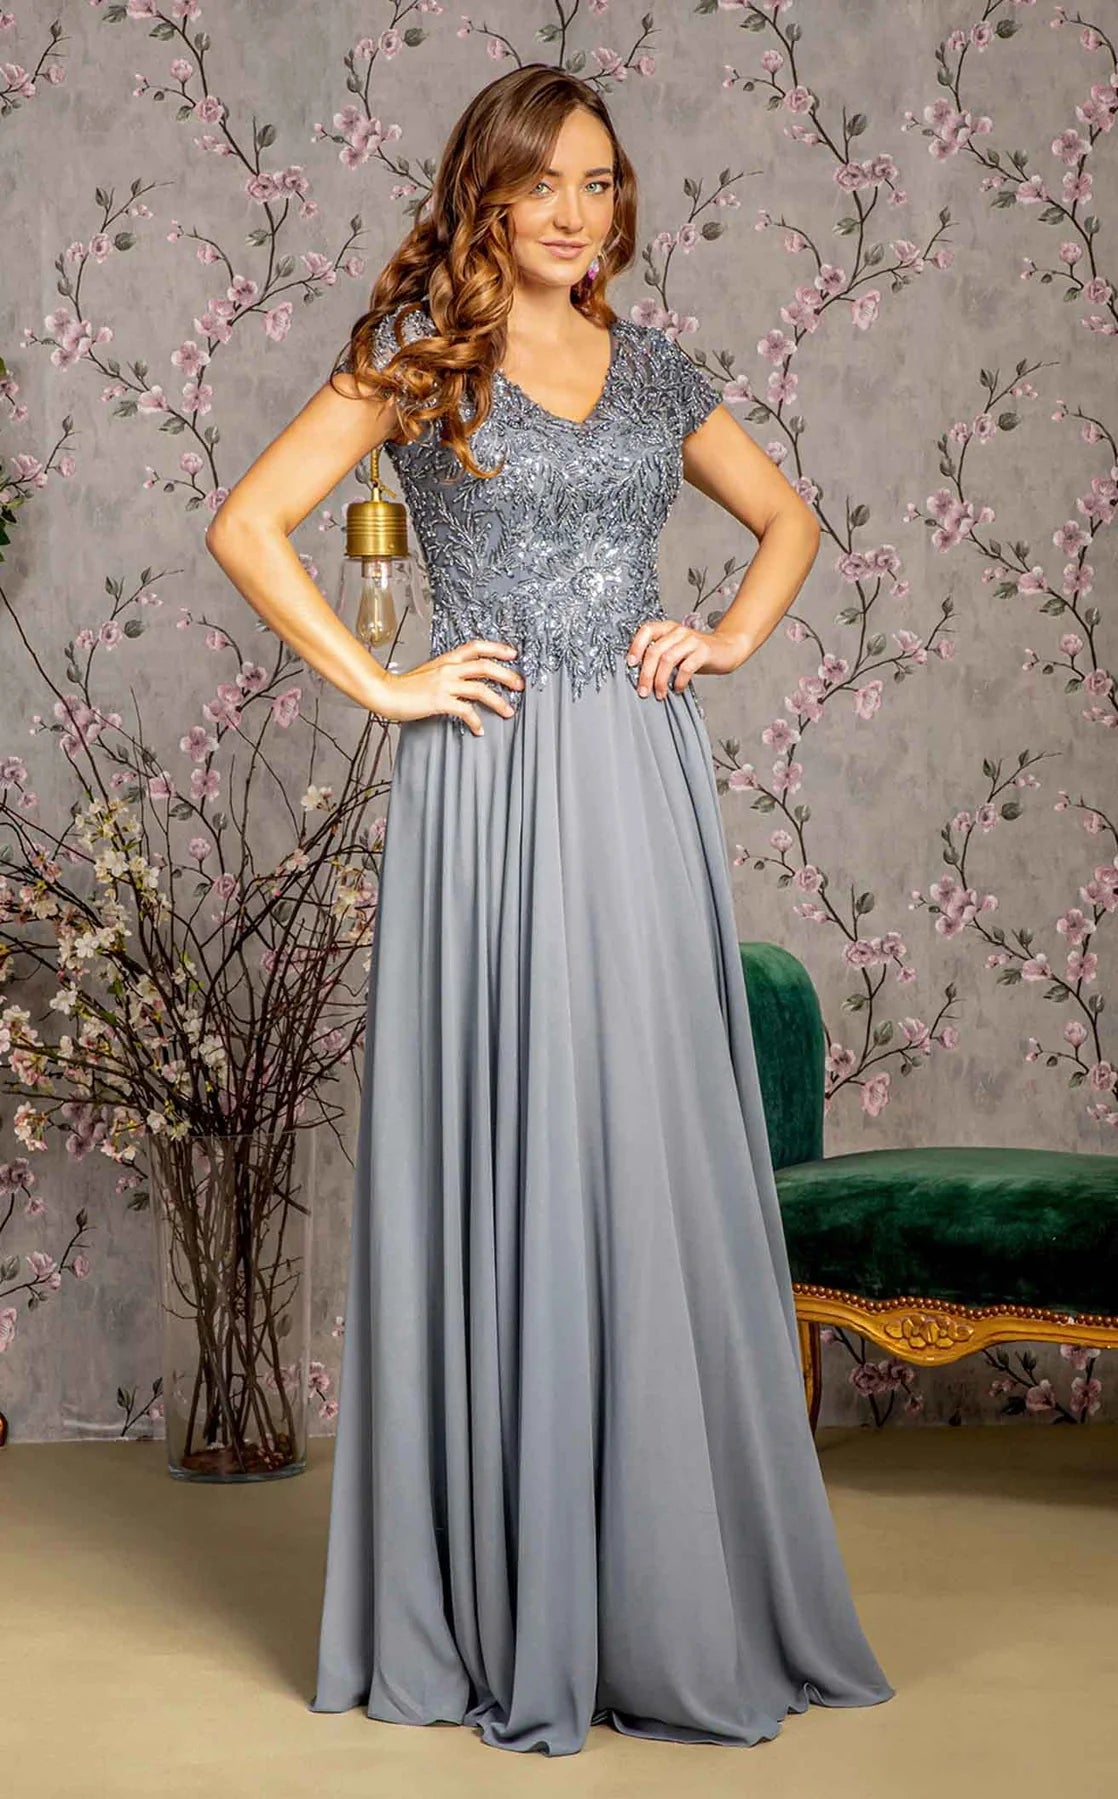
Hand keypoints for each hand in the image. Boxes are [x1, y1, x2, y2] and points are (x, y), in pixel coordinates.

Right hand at [373, 638, 523, 736]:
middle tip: (519, 686)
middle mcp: (449, 669)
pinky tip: (479, 729)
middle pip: (485, 666)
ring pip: (481, 689)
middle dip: (507, 676)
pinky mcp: (440, 701)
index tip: (512, 654)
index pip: (477, 647)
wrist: (387, 693)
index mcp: (447, 659)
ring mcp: (445, 684)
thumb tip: (464, 678)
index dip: (497, 648)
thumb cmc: (406, 685)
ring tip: (508, 711)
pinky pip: (466, 711)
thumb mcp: (430, 671)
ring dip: (498, 702)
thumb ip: (448, 671)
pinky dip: (476, 721)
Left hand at [626, 619, 745, 699]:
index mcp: (668, 628)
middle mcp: (678, 631)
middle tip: (643, 691)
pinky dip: (679, 681)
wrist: (727, 649)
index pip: (647, 630)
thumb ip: (660, 656)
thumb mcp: (676, 650)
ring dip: (660, 680)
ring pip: (668, 659)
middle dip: (646, 674)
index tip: (630, 664)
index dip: (636, 646)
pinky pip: (686, 667)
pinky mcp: (703, 651)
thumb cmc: (697, 653)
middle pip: (655, 651)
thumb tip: (639, 675)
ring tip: (659, 694)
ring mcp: (691, 640)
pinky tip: (678, 689)